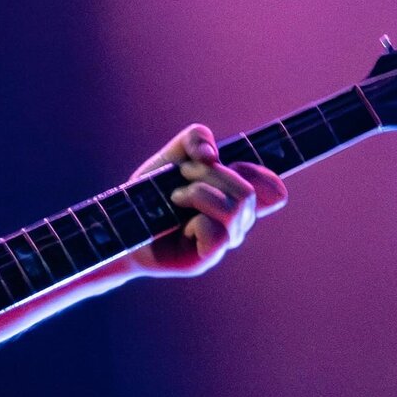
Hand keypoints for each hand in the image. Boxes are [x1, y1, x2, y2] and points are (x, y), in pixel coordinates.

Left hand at [127, 123, 286, 275]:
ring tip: (175, 197)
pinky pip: (217, 232)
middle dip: (210, 174)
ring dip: (199, 193)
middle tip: (182, 176)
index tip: (215, 163)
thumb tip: (212, 156)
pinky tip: (176, 221)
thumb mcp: (172, 155)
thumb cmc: (151, 193)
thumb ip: (196, 138)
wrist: (123, 225)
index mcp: (237, 198)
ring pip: (234, 209)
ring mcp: (224, 242)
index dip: (253, 171)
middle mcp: (237, 222)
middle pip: (247, 192)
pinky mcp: (206, 258)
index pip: (273, 190)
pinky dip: (195, 219)